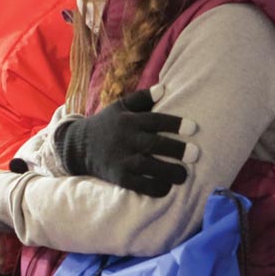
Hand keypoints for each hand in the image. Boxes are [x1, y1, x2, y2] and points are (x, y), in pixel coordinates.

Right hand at [57, 86, 198, 196]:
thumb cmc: (107, 124)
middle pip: (155, 144)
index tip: (193, 128)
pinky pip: (140, 185)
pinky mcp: (119, 177)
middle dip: (177, 149)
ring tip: (184, 175)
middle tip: (195, 154)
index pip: (155, 120)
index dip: (175, 124)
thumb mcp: (120, 106)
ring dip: (169, 172)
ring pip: (149, 167)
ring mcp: (122, 160)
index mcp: (129, 120)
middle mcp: (126, 139)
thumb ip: (142, 97)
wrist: (79, 146)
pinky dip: (155, 187)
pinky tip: (167, 186)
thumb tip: (165, 87)